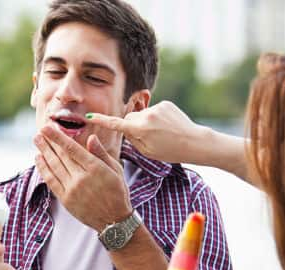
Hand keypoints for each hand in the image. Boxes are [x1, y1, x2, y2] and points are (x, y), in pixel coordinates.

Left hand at [33, 125, 131, 230]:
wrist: (114, 221)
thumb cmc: (117, 193)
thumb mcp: (116, 170)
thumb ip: (101, 153)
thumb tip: (91, 137)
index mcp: (95, 168)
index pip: (72, 148)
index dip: (58, 137)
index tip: (48, 127)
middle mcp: (81, 178)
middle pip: (61, 155)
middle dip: (49, 141)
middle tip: (40, 130)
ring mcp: (72, 189)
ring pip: (54, 166)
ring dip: (44, 151)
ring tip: (37, 140)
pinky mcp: (65, 199)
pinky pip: (51, 181)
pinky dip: (43, 169)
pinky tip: (39, 159)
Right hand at [85, 101, 205, 164]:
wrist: (195, 142)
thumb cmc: (171, 151)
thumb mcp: (147, 151)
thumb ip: (132, 138)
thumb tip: (124, 127)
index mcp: (140, 130)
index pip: (116, 123)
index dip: (101, 121)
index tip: (89, 117)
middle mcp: (146, 116)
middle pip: (130, 118)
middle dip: (133, 125)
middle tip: (147, 138)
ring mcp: (157, 108)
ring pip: (142, 114)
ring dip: (147, 122)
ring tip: (162, 134)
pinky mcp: (166, 103)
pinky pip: (154, 111)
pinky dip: (157, 118)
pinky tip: (168, 127)